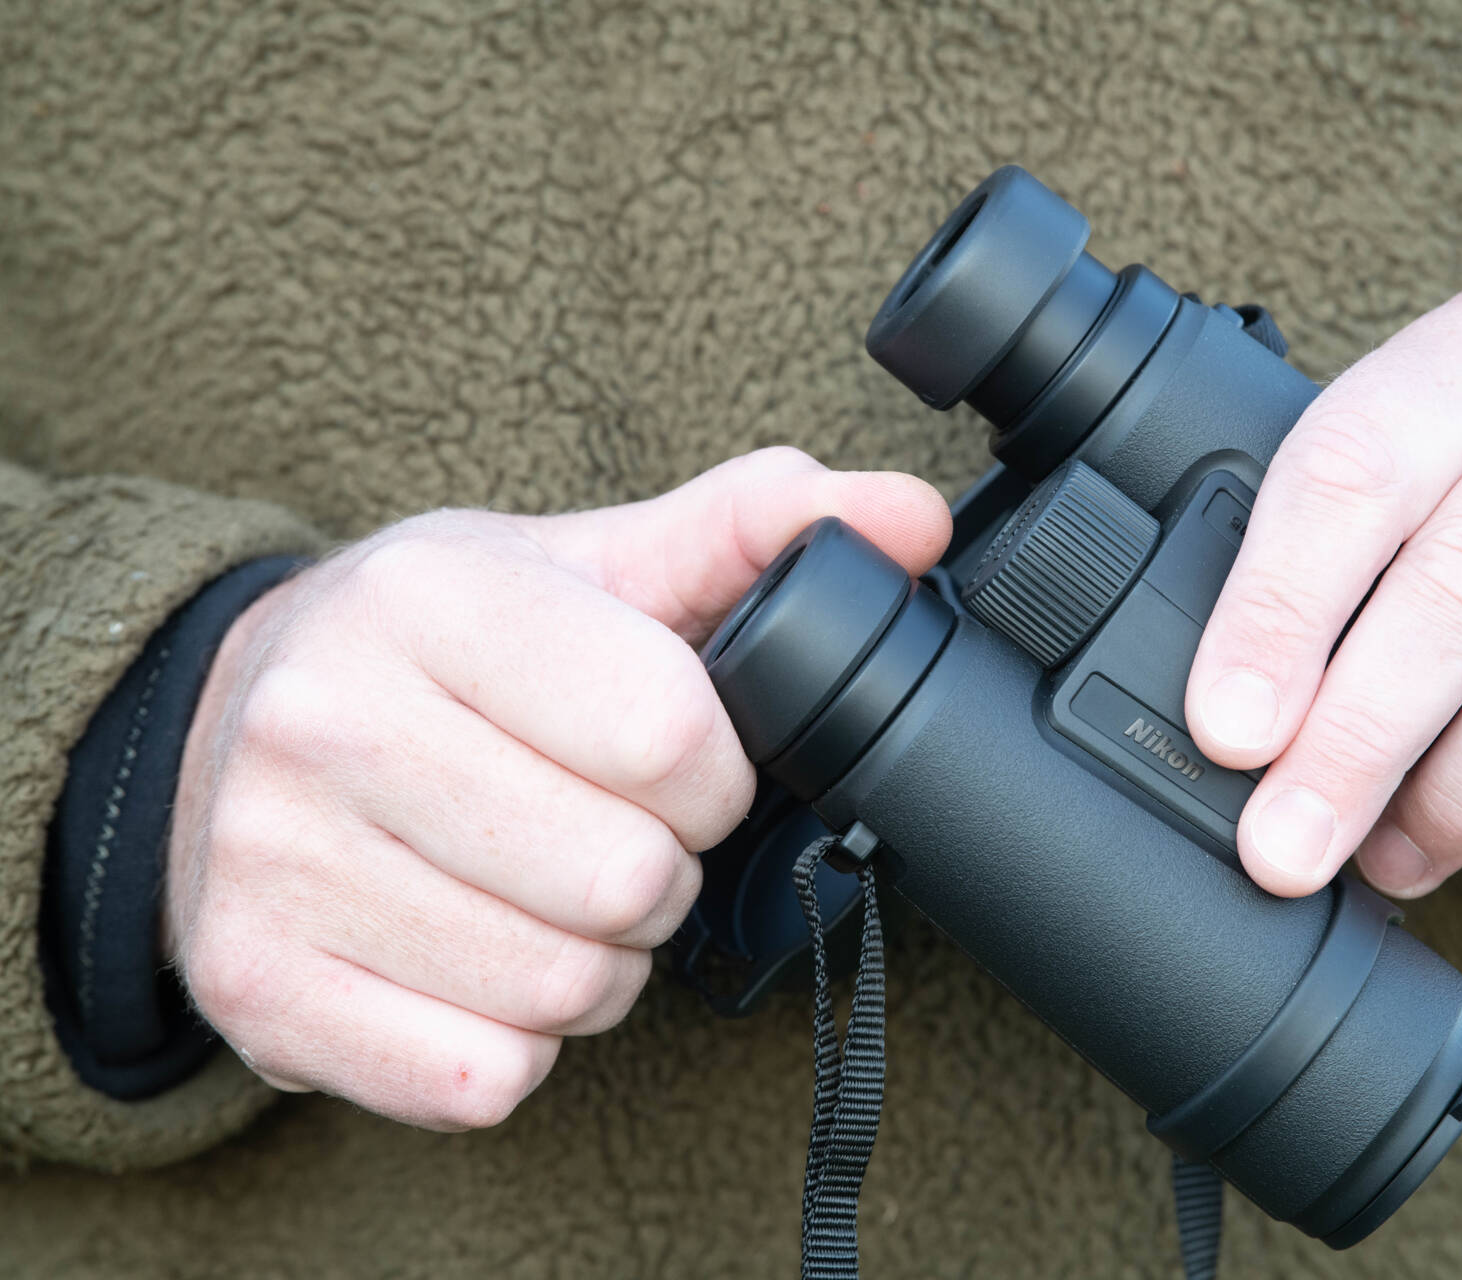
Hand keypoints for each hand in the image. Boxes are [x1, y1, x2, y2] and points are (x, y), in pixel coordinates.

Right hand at [166, 448, 949, 1128]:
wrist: (220, 730)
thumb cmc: (435, 651)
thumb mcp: (585, 565)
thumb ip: (753, 531)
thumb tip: (910, 519)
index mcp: (428, 599)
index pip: (669, 735)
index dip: (713, 772)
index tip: (676, 762)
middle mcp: (325, 723)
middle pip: (627, 878)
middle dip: (659, 871)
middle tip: (612, 833)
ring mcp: (275, 864)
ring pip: (565, 988)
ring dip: (600, 963)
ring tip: (550, 892)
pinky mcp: (259, 989)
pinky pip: (481, 1076)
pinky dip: (517, 1041)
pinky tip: (481, 959)